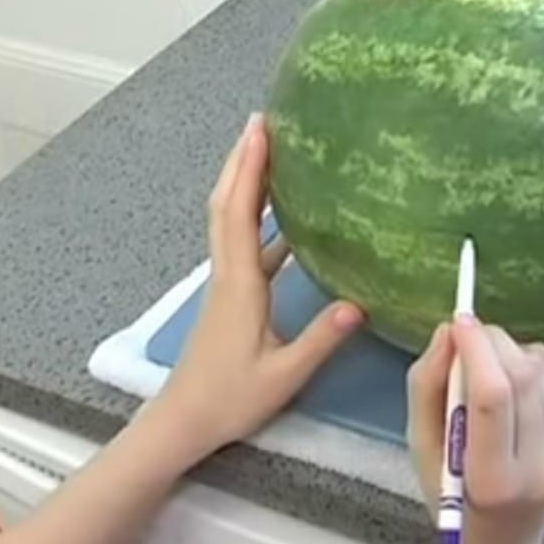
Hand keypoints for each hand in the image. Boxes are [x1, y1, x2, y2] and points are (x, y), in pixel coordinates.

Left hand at [149, 112, 364, 460]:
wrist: (184, 421)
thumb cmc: (230, 399)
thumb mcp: (284, 374)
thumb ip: (322, 339)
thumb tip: (359, 303)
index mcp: (239, 284)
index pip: (239, 213)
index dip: (250, 168)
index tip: (262, 129)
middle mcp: (228, 274)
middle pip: (228, 204)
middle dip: (243, 160)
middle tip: (263, 122)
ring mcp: (227, 283)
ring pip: (232, 221)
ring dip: (248, 183)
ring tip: (273, 154)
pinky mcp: (232, 296)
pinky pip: (244, 245)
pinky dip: (260, 220)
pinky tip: (289, 220)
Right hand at [406, 315, 543, 543]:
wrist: (503, 537)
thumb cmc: (450, 497)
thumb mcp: (421, 449)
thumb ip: (427, 389)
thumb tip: (447, 333)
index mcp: (494, 480)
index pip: (493, 398)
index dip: (476, 349)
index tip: (457, 322)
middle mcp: (539, 465)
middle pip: (522, 377)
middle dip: (491, 341)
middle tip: (464, 334)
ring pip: (541, 370)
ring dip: (508, 348)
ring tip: (482, 360)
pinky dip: (526, 362)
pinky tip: (506, 377)